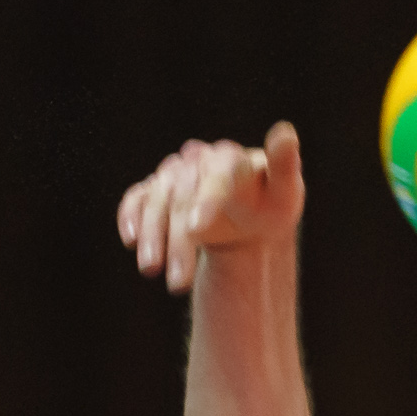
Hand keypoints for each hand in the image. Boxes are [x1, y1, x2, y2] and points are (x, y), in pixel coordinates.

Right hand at [118, 122, 304, 293]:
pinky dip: (130, 215)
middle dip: (178, 239)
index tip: (198, 230)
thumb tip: (286, 133)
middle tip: (179, 282)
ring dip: (152, 235)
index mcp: (229, 158)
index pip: (216, 174)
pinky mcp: (157, 191)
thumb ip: (285, 165)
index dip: (207, 199)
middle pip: (182, 194)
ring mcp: (175, 175)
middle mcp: (198, 162)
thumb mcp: (285, 191)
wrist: (248, 218)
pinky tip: (130, 239)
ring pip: (157, 199)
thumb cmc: (270, 204)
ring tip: (151, 270)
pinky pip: (138, 198)